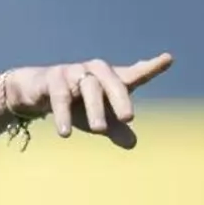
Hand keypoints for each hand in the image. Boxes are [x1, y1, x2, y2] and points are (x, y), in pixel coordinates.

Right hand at [1, 53, 173, 147]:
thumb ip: (115, 130)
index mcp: (110, 80)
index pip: (134, 74)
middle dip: (120, 99)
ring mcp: (73, 72)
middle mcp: (95, 71)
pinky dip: (63, 114)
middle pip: (112, 81)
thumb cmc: (75, 104)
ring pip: (88, 87)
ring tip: (100, 131)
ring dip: (94, 109)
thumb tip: (133, 144)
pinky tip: (65, 133)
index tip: (168, 59)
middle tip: (128, 119)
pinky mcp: (52, 79)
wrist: (35, 92)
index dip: (151, 67)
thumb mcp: (97, 119)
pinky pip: (60, 96)